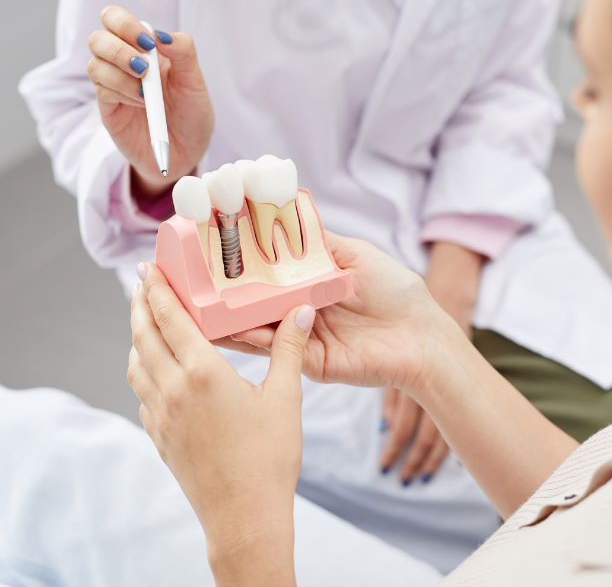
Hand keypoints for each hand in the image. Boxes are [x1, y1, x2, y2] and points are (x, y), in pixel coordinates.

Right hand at [87, 6, 213, 198]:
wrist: (187, 153)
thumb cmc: (191, 115)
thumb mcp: (195, 83)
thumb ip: (183, 53)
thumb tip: (160, 35)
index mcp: (144, 49)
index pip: (115, 19)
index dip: (125, 24)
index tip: (149, 43)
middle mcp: (123, 64)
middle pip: (98, 39)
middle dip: (118, 49)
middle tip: (144, 67)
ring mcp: (113, 86)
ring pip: (95, 65)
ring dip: (121, 75)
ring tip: (147, 93)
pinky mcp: (108, 108)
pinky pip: (101, 91)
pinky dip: (122, 93)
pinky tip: (142, 103)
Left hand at [128, 263, 311, 585]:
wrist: (244, 516)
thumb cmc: (269, 459)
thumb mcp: (286, 399)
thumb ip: (289, 350)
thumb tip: (302, 311)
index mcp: (203, 374)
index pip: (170, 319)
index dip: (157, 290)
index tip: (148, 268)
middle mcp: (173, 390)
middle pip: (143, 337)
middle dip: (140, 307)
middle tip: (141, 285)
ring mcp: (160, 416)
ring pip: (136, 366)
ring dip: (137, 339)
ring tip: (146, 325)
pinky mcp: (159, 438)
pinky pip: (142, 395)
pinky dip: (144, 373)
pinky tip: (159, 375)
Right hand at [217, 233, 576, 519]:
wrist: (422, 336)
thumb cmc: (397, 293)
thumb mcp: (355, 255)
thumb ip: (318, 242)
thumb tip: (283, 216)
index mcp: (309, 285)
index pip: (263, 274)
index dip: (236, 264)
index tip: (204, 250)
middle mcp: (299, 310)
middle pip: (251, 302)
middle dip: (219, 294)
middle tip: (183, 282)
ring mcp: (300, 337)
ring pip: (254, 328)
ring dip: (225, 318)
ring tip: (193, 305)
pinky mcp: (307, 361)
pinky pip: (274, 350)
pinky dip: (249, 338)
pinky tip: (227, 326)